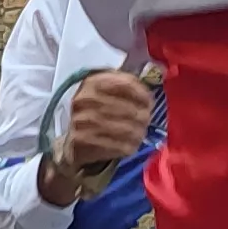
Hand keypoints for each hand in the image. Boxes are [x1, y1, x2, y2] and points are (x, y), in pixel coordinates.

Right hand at [43, 69, 151, 202]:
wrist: (72, 142)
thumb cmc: (96, 112)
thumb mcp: (106, 92)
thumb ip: (127, 85)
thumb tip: (155, 86)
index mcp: (91, 82)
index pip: (126, 84)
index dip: (143, 94)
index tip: (149, 103)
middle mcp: (84, 99)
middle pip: (129, 109)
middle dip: (143, 116)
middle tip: (146, 121)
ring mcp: (81, 122)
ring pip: (127, 129)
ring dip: (138, 133)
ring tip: (139, 133)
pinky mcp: (83, 143)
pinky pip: (118, 146)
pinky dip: (129, 146)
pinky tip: (130, 145)